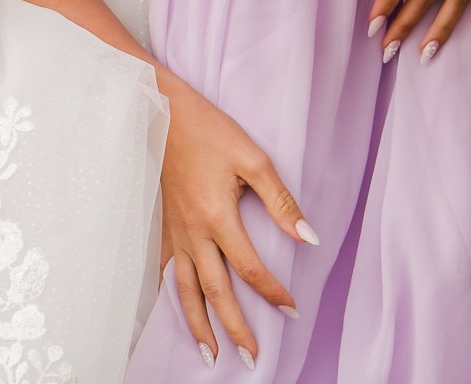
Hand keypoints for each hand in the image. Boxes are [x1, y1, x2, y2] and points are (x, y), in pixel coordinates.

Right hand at [158, 73, 314, 366]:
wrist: (162, 113)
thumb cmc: (211, 132)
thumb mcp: (254, 158)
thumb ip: (280, 201)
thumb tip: (308, 237)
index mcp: (218, 218)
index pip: (250, 268)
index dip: (272, 293)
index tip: (292, 310)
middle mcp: (193, 233)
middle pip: (215, 292)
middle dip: (234, 328)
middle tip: (249, 357)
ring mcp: (174, 232)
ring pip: (185, 291)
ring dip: (197, 325)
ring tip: (209, 353)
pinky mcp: (163, 226)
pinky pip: (166, 271)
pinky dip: (172, 296)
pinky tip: (178, 308)